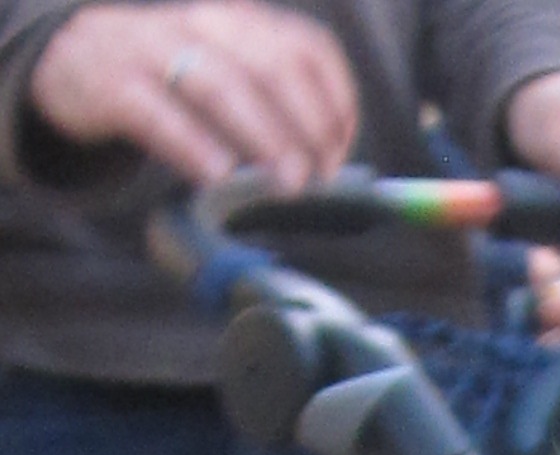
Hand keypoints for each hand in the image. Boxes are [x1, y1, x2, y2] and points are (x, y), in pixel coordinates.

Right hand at [28, 0, 357, 192]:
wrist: (76, 60)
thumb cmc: (170, 80)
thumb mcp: (228, 73)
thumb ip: (274, 103)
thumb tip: (325, 160)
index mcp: (240, 22)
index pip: (306, 46)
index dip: (334, 100)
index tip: (339, 150)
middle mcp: (203, 26)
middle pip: (270, 65)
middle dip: (305, 123)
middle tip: (318, 175)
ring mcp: (155, 51)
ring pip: (219, 84)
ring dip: (263, 135)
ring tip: (288, 182)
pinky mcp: (114, 85)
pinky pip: (157, 112)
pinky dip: (192, 144)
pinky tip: (219, 175)